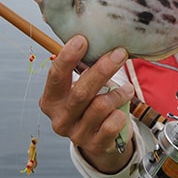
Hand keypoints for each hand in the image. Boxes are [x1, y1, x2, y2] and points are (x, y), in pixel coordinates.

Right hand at [38, 35, 134, 172]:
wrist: (96, 141)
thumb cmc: (87, 105)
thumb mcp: (76, 88)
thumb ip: (78, 67)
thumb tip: (87, 32)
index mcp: (50, 100)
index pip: (55, 76)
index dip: (68, 57)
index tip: (82, 39)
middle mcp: (59, 118)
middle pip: (81, 92)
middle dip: (102, 70)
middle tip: (120, 53)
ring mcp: (76, 134)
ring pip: (100, 107)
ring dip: (118, 93)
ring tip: (127, 89)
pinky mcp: (95, 145)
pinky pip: (112, 125)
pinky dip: (120, 114)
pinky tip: (122, 111)